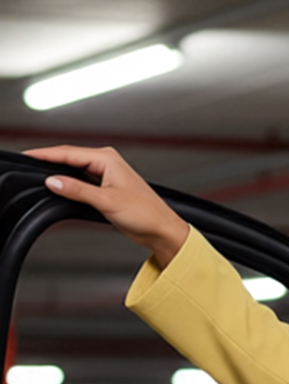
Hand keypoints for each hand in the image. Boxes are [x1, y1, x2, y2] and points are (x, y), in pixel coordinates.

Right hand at [23, 145, 188, 266]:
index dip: (46, 155)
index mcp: (106, 158)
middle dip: (50, 162)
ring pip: (75, 170)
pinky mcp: (107, 187)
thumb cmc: (146, 214)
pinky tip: (62, 188)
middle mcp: (106, 162)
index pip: (68, 152)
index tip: (29, 157)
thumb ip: (77, 190)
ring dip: (61, 173)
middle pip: (70, 158)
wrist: (163, 230)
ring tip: (42, 176)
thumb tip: (53, 182)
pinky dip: (70, 184)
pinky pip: (82, 181)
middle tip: (30, 166)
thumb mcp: (106, 201)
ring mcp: (107, 174)